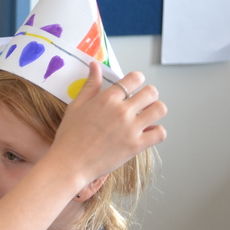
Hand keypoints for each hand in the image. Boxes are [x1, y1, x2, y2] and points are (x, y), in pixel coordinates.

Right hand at [48, 62, 166, 185]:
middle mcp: (121, 111)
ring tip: (146, 116)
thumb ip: (90, 85)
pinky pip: (160, 133)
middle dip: (148, 95)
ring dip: (155, 110)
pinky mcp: (136, 146)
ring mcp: (130, 129)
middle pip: (151, 92)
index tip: (133, 87)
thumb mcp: (76, 107)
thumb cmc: (69, 137)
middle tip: (141, 103)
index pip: (134, 78)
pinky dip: (157, 132)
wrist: (69, 164)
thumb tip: (95, 65)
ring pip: (160, 109)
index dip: (136, 80)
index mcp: (107, 99)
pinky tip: (147, 133)